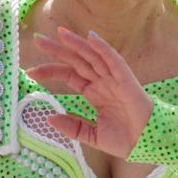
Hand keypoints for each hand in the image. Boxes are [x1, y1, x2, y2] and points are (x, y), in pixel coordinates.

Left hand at [26, 28, 154, 157]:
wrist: (146, 144)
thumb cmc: (124, 139)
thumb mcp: (91, 135)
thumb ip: (72, 126)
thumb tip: (49, 118)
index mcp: (94, 92)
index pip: (69, 75)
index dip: (51, 71)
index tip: (31, 71)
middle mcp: (102, 82)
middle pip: (77, 61)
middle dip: (58, 50)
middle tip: (38, 40)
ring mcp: (114, 78)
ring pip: (92, 56)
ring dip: (77, 44)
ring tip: (60, 33)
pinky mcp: (126, 79)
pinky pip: (113, 60)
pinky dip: (103, 48)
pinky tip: (91, 38)